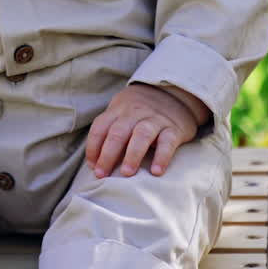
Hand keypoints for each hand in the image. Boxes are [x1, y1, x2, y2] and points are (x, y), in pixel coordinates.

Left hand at [85, 83, 208, 178]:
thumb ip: (110, 132)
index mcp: (118, 110)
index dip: (93, 148)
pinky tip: (156, 172)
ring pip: (141, 135)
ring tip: (126, 173)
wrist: (175, 93)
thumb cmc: (141, 112)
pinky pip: (167, 142)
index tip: (92, 166)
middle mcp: (135, 113)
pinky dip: (162, 157)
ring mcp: (155, 120)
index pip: (100, 127)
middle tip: (101, 175)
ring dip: (132, 155)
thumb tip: (95, 162)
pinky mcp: (174, 128)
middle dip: (107, 155)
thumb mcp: (123, 113)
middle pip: (118, 133)